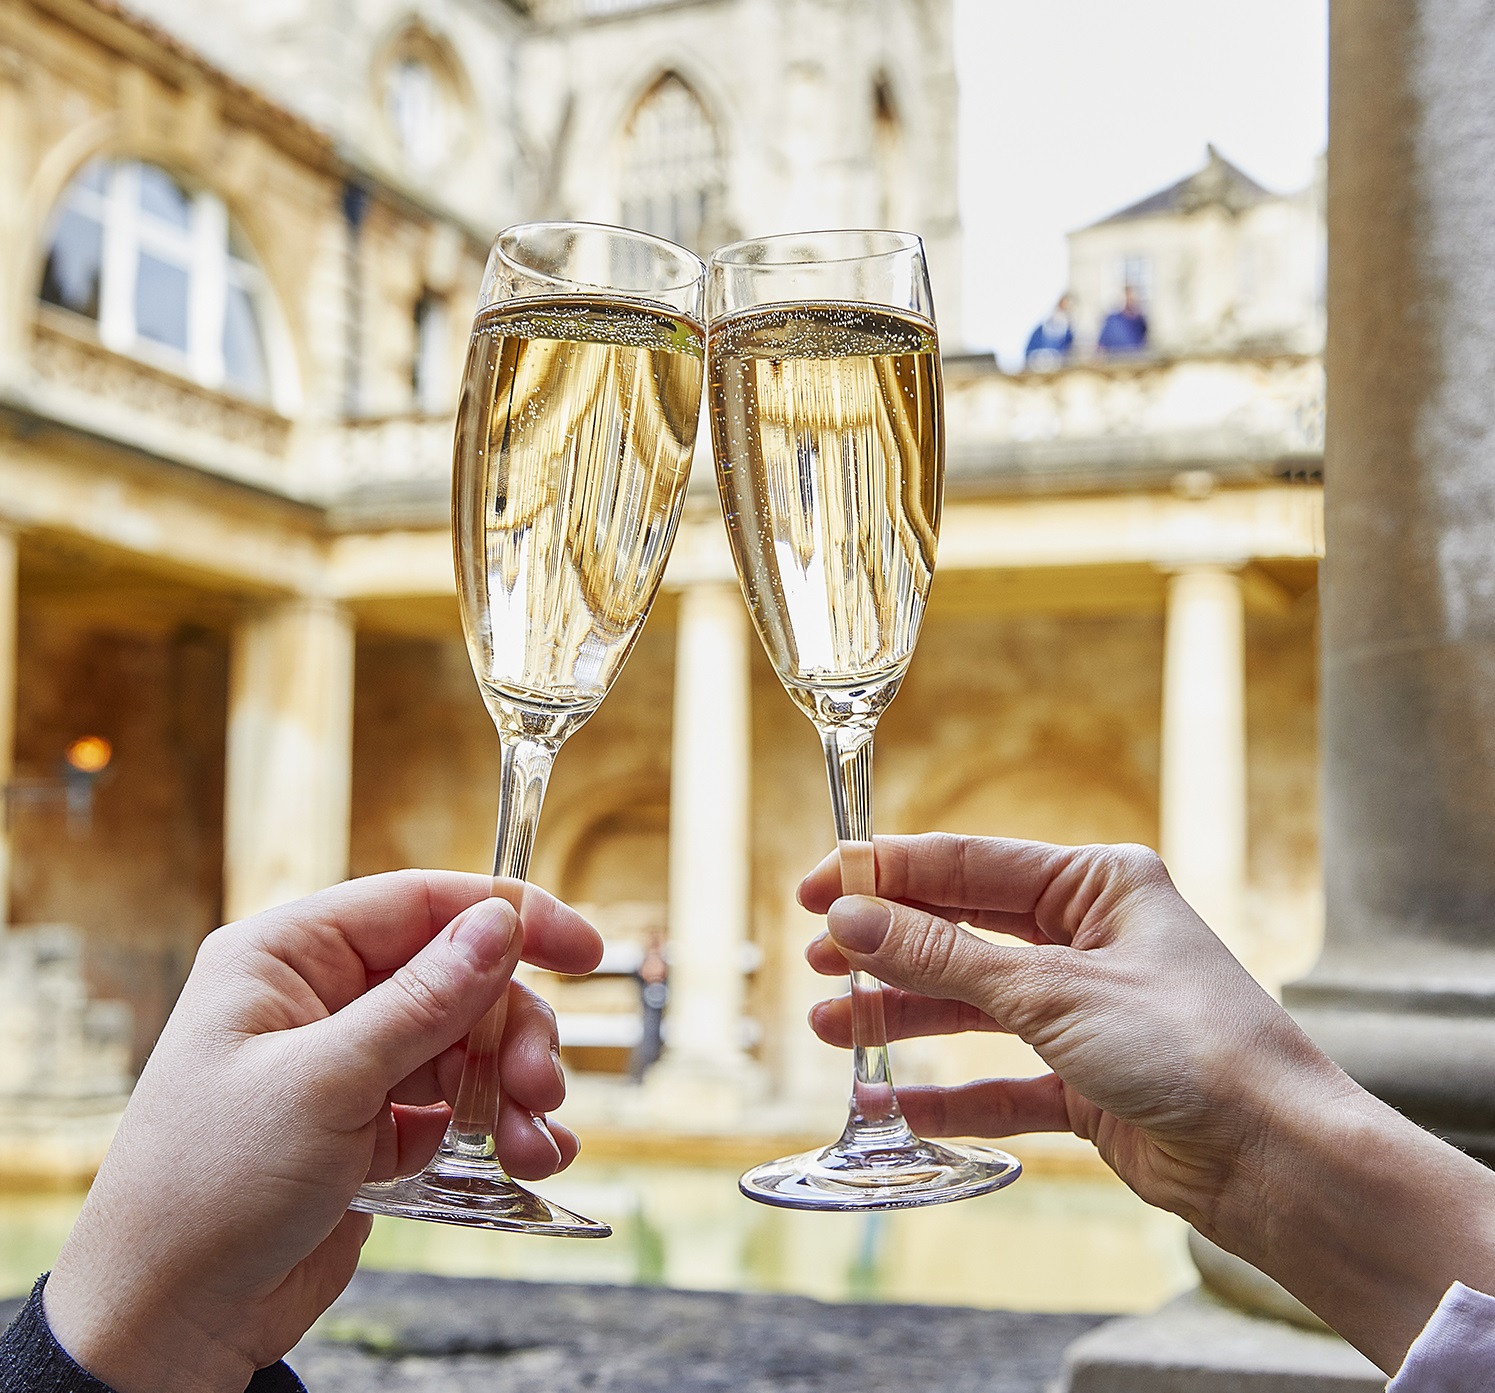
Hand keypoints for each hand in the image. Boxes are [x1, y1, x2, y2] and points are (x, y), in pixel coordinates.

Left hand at [44, 871, 601, 1392]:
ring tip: (532, 1143)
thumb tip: (498, 922)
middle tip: (539, 1085)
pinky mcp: (368, 1127)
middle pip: (456, 977)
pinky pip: (454, 1105)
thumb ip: (422, 1000)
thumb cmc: (207, 1191)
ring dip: (511, 1088)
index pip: (419, 903)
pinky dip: (495, 1127)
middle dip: (510, 1031)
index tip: (584, 950)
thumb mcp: (323, 1084)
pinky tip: (526, 1158)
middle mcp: (319, 999)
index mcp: (286, 956)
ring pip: (464, 1044)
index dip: (509, 915)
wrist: (164, 1326)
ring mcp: (347, 1065)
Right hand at [801, 834, 1494, 1371]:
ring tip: (831, 1028)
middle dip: (887, 947)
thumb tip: (850, 916)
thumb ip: (942, 956)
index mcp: (1095, 884)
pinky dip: (950, 1092)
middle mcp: (1088, 938)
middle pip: (962, 932)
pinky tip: (893, 1106)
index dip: (886, 872)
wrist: (1278, 1160)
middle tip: (815, 959)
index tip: (817, 886)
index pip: (968, 863)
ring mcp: (1086, 1010)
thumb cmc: (1186, 1046)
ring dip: (904, 1016)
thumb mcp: (1049, 990)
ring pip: (972, 1003)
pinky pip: (1001, 1078)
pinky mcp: (1087, 1080)